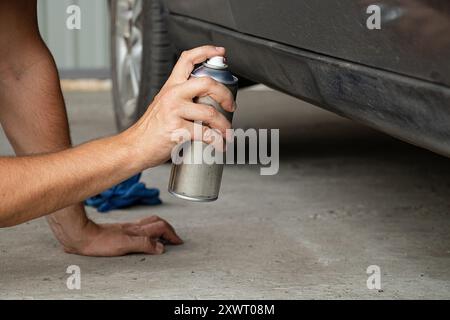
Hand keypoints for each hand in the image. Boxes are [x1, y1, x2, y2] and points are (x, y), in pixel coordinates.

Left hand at [63, 215, 182, 256]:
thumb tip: (161, 247)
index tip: (178, 242)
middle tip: (174, 239)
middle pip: (158, 222)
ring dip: (160, 227)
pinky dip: (149, 229)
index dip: (172, 234)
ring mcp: (127, 227)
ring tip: (163, 236)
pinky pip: (140, 226)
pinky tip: (144, 235)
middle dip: (169, 229)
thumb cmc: (99, 242)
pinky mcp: (120, 230)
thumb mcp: (124, 245)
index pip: (161, 228)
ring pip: (149, 222)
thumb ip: (144, 244)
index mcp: (137, 230)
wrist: (81, 234)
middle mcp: (134, 227)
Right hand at [125, 45, 235, 167]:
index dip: (206, 52)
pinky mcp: (177, 130)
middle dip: (225, 95)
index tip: (221, 52)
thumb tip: (208, 101)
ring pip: (210, 113)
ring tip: (227, 132)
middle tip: (231, 106)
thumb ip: (182, 98)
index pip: (187, 59)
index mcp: (171, 86)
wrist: (135, 146)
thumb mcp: (164, 104)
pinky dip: (217, 142)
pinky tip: (219, 145)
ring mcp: (174, 111)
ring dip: (224, 125)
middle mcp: (173, 95)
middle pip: (207, 83)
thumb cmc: (151, 129)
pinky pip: (205, 134)